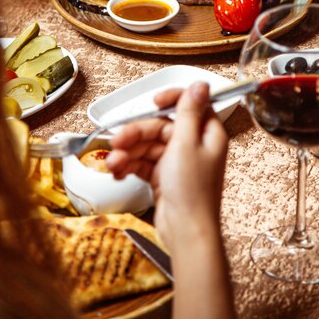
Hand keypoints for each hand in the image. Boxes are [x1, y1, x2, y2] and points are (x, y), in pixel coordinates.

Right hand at [106, 82, 228, 248]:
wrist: (185, 233)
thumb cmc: (192, 192)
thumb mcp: (186, 144)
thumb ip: (189, 112)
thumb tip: (201, 84)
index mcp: (207, 133)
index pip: (189, 105)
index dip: (169, 100)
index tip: (153, 102)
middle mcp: (193, 145)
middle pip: (160, 127)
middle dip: (136, 134)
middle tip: (116, 141)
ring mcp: (177, 161)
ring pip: (147, 146)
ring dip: (127, 153)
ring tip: (112, 164)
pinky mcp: (163, 176)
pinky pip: (143, 163)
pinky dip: (129, 166)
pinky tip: (116, 173)